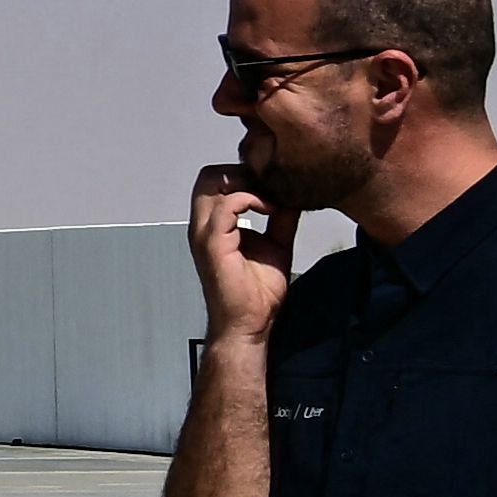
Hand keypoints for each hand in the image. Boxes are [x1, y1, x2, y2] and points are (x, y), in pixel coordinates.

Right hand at [187, 162, 296, 337]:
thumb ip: (281, 219)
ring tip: (271, 199)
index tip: (274, 187)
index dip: (244, 176)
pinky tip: (271, 210)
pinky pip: (227, 205)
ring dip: (246, 184)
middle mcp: (202, 225)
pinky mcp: (212, 243)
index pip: (217, 181)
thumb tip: (294, 196)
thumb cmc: (258, 292)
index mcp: (212, 225)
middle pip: (210, 176)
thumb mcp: (276, 244)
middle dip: (242, 174)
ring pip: (213, 183)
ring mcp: (203, 233)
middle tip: (271, 188)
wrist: (250, 323)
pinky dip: (252, 200)